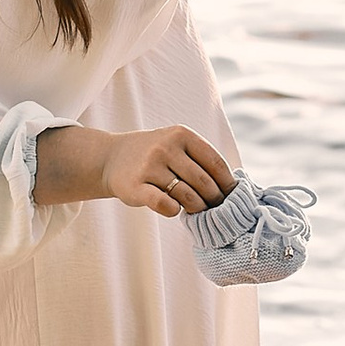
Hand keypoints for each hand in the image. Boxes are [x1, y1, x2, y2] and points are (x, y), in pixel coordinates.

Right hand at [99, 126, 232, 218]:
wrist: (111, 158)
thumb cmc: (154, 156)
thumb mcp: (176, 145)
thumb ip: (201, 159)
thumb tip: (233, 187)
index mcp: (181, 135)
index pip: (216, 162)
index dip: (227, 183)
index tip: (232, 197)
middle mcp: (166, 147)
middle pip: (204, 182)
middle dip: (214, 200)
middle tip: (216, 209)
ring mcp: (149, 166)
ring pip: (187, 195)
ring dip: (197, 208)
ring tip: (197, 211)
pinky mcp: (136, 186)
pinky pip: (164, 204)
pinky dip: (174, 210)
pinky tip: (175, 210)